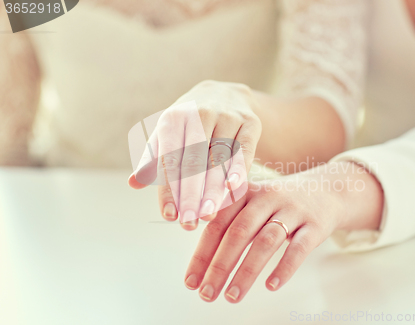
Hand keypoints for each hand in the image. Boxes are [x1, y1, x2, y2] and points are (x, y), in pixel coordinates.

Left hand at [128, 80, 261, 229]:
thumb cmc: (191, 123)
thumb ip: (153, 159)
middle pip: (194, 161)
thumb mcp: (169, 134)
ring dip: (213, 190)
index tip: (169, 216)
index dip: (169, 189)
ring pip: (218, 159)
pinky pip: (244, 150)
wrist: (226, 94)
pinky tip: (232, 189)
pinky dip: (238, 170)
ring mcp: (227, 116)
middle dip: (190, 195)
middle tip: (188, 223)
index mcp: (174, 117)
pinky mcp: (250, 122)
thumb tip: (134, 183)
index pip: (169, 160)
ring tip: (207, 215)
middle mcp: (200, 113)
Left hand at [183, 162, 383, 302]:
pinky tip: (271, 286)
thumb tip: (201, 259)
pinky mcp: (315, 225)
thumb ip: (228, 220)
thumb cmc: (281, 203)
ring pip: (266, 242)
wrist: (328, 190)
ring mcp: (292, 210)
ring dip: (246, 271)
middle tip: (207, 293)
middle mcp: (267, 197)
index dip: (202, 253)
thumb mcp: (254, 201)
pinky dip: (284, 268)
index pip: (218, 223)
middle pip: (239, 232)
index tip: (191, 280)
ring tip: (232, 296)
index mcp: (246, 192)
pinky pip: (299, 248)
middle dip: (219, 265)